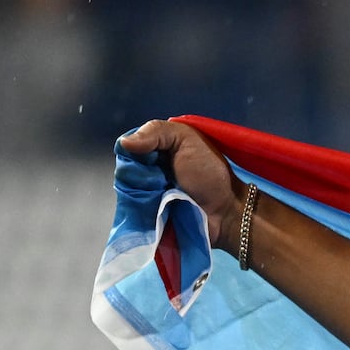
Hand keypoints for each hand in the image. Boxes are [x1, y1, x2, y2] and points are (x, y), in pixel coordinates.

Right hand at [116, 118, 247, 252]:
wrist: (225, 211)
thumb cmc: (210, 173)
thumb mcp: (186, 139)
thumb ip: (156, 132)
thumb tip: (124, 143)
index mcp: (155, 151)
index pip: (127, 147)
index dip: (134, 151)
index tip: (152, 157)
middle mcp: (147, 172)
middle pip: (125, 170)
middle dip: (139, 173)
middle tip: (161, 179)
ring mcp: (146, 196)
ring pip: (126, 190)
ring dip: (142, 191)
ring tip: (163, 194)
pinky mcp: (148, 217)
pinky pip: (132, 211)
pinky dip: (140, 208)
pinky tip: (155, 207)